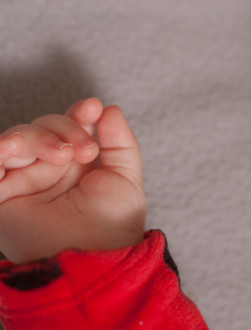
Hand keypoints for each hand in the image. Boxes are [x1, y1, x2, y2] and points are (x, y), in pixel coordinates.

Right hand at [0, 98, 145, 263]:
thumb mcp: (124, 177)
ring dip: (39, 138)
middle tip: (86, 151)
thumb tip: (110, 109)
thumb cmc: (114, 224)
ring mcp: (23, 180)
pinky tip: (13, 148)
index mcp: (74, 163)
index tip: (93, 108)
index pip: (68, 126)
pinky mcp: (1, 196)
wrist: (96, 256)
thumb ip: (119, 143)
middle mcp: (47, 169)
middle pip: (42, 128)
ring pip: (18, 139)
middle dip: (65, 129)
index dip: (78, 113)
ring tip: (62, 155)